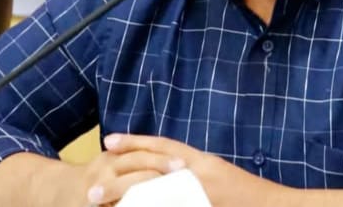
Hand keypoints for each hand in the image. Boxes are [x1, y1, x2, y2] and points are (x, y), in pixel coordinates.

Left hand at [95, 133, 289, 206]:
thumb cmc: (250, 196)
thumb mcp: (220, 176)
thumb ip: (194, 172)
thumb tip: (169, 171)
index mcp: (201, 162)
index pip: (161, 147)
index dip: (134, 142)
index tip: (109, 141)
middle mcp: (197, 174)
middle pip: (150, 171)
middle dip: (119, 177)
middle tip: (91, 185)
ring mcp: (198, 193)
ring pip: (153, 194)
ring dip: (125, 201)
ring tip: (99, 204)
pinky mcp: (199, 205)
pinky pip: (166, 206)